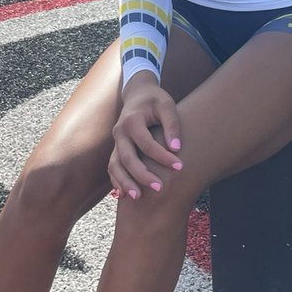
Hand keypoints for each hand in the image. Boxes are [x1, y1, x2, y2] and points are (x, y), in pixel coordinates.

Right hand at [109, 72, 182, 199]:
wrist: (138, 94)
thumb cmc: (155, 100)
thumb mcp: (167, 105)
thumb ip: (172, 124)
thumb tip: (176, 148)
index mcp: (132, 120)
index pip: (147, 143)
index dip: (163, 157)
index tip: (180, 166)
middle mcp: (120, 132)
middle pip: (127, 158)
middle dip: (142, 175)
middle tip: (160, 188)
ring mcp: (115, 142)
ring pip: (115, 165)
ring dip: (125, 182)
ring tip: (138, 197)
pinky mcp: (116, 148)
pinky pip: (112, 167)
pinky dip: (116, 181)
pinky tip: (124, 194)